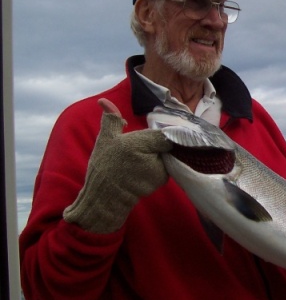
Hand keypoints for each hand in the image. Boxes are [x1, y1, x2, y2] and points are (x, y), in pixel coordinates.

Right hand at [63, 99, 172, 232]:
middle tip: (145, 148)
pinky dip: (160, 166)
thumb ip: (111, 120)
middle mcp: (152, 157)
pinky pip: (166, 168)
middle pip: (166, 143)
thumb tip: (104, 101)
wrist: (105, 198)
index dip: (162, 132)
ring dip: (160, 155)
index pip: (163, 134)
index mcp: (138, 144)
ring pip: (167, 155)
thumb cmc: (104, 168)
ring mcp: (159, 171)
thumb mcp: (105, 140)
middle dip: (160, 144)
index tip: (157, 133)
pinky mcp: (161, 181)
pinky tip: (147, 169)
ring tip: (142, 160)